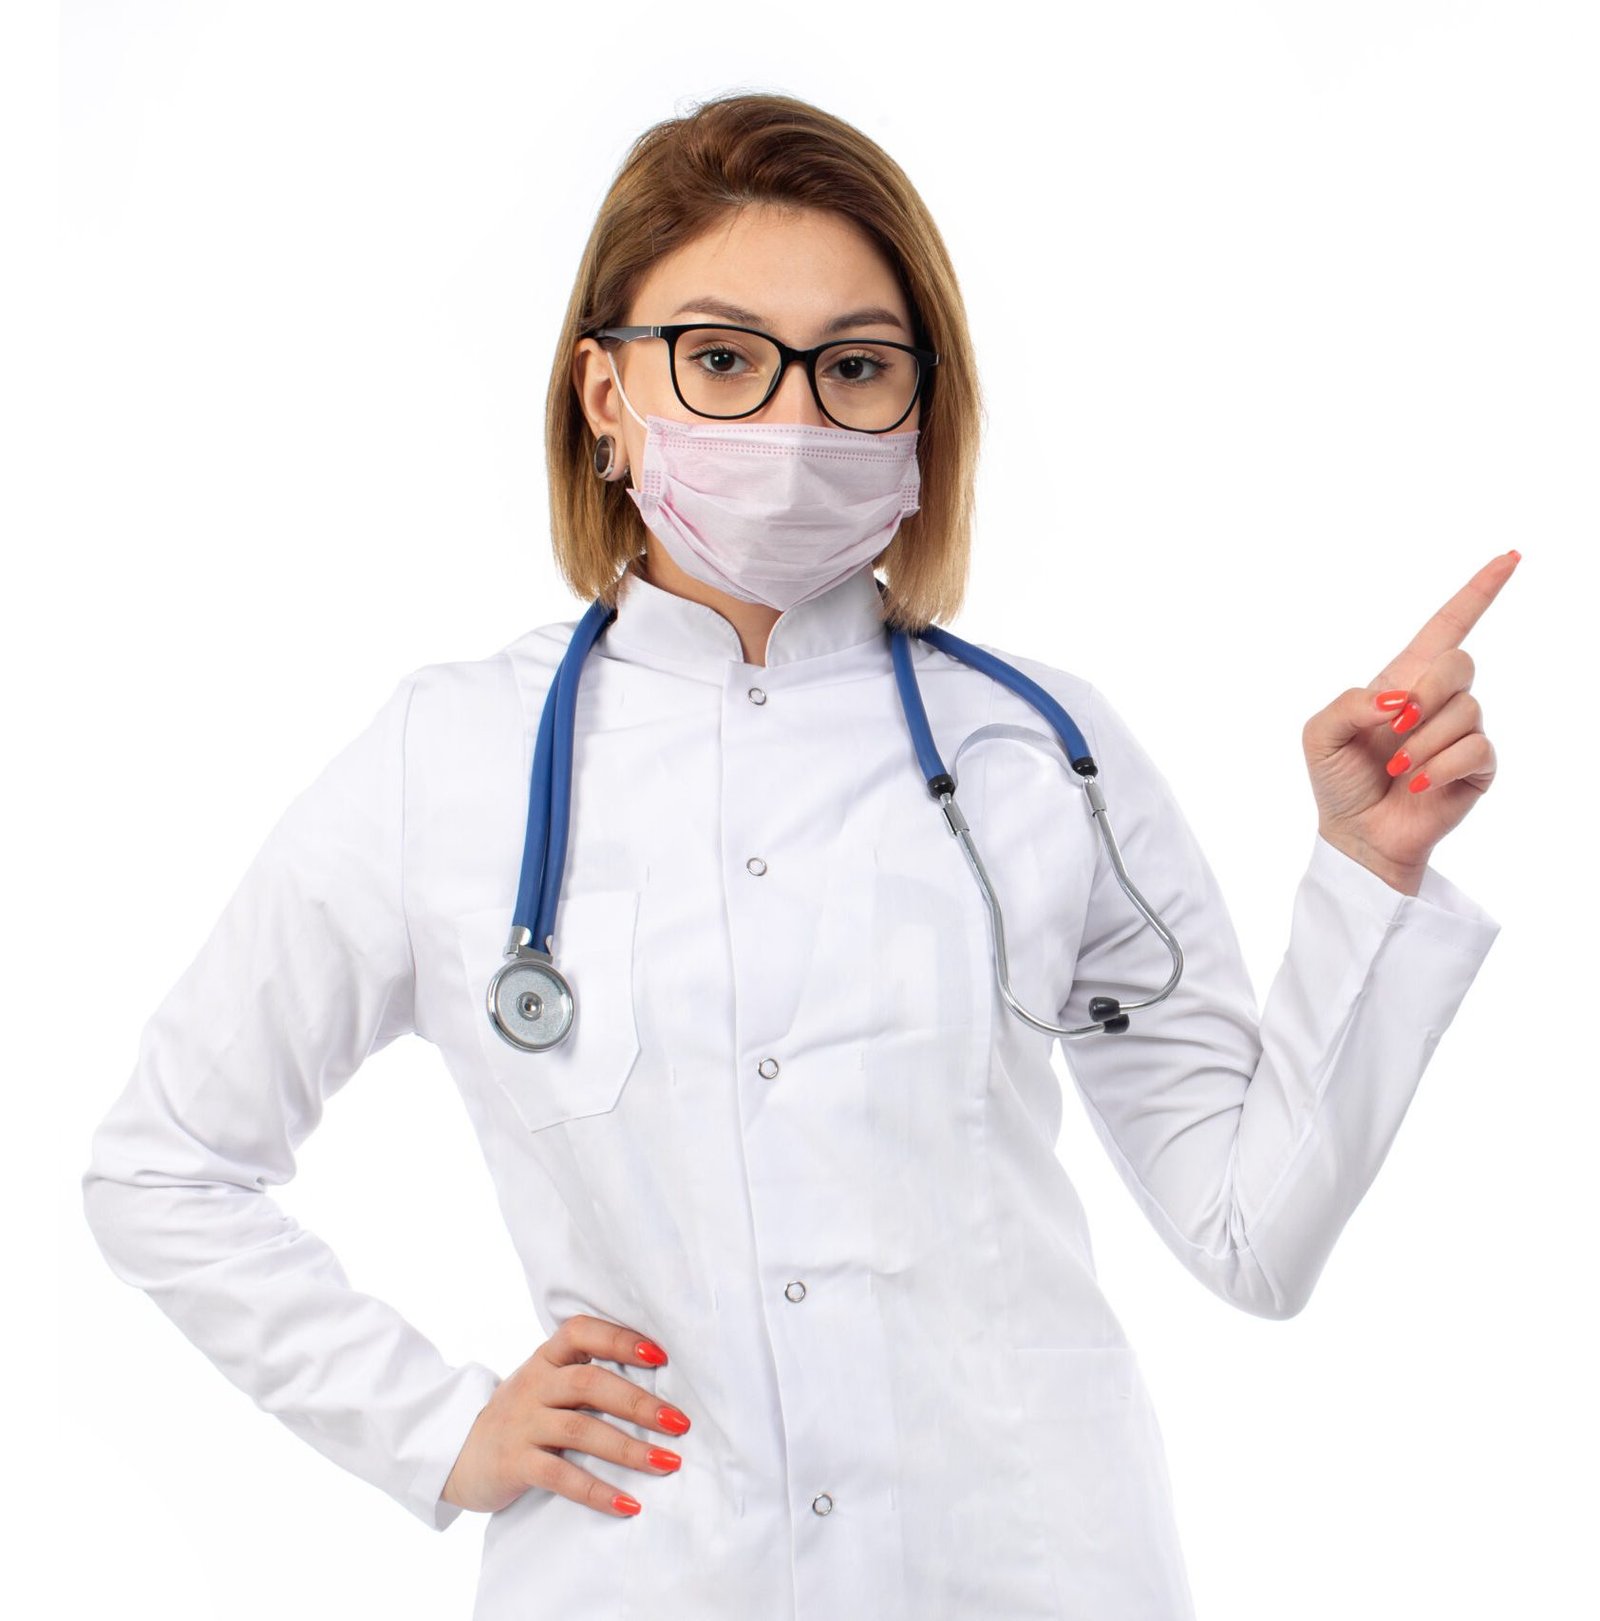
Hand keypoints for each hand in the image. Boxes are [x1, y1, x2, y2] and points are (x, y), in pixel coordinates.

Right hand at [440, 1315, 688, 1518]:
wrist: (456, 1451)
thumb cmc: (521, 1415)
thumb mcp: (545, 1384)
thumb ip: (584, 1377)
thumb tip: (657, 1382)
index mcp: (546, 1358)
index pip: (581, 1332)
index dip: (620, 1339)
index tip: (660, 1356)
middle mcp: (534, 1385)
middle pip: (590, 1383)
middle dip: (639, 1402)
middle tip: (680, 1422)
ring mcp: (522, 1424)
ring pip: (581, 1430)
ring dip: (629, 1448)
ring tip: (668, 1463)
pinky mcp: (514, 1463)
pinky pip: (561, 1476)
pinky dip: (597, 1491)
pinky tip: (629, 1505)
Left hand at [1301, 550, 1518, 893]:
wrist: (1357, 833)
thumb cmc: (1338, 780)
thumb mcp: (1319, 734)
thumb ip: (1348, 703)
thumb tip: (1398, 699)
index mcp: (1402, 680)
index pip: (1447, 625)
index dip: (1478, 592)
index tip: (1509, 559)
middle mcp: (1437, 700)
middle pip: (1460, 662)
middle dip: (1427, 691)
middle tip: (1395, 724)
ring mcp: (1461, 732)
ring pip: (1466, 710)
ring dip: (1425, 741)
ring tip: (1399, 769)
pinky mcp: (1478, 767)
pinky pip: (1476, 749)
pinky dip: (1441, 767)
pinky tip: (1418, 785)